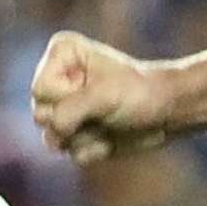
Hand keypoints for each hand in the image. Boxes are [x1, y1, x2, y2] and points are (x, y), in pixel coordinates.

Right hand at [29, 30, 176, 165]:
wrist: (166, 113)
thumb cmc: (138, 92)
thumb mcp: (103, 96)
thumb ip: (69, 111)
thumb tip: (51, 134)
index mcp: (60, 54)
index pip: (40, 89)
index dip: (66, 98)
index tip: (94, 89)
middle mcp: (57, 77)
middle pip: (40, 114)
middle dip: (73, 120)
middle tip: (102, 109)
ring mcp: (63, 105)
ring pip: (51, 137)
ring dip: (83, 137)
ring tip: (106, 122)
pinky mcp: (73, 130)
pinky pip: (68, 151)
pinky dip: (92, 150)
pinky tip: (109, 136)